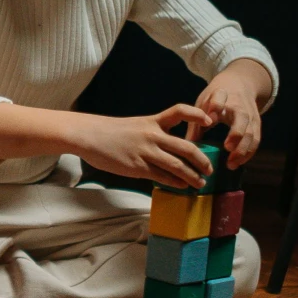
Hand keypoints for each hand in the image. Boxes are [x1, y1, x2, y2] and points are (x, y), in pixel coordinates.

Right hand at [70, 105, 215, 190]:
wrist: (88, 135)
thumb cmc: (110, 132)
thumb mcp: (135, 126)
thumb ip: (153, 134)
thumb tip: (170, 150)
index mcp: (153, 121)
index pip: (180, 112)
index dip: (197, 115)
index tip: (209, 122)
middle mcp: (153, 135)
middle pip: (187, 147)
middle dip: (202, 160)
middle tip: (210, 168)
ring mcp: (146, 152)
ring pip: (178, 165)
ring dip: (193, 175)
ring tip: (200, 182)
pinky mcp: (137, 167)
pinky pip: (162, 176)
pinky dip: (176, 182)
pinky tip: (182, 186)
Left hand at [191, 58, 272, 167]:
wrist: (239, 85)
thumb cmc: (215, 98)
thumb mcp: (203, 103)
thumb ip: (195, 123)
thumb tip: (185, 147)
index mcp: (221, 95)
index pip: (219, 98)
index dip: (216, 106)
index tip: (210, 119)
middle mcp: (238, 104)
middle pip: (241, 118)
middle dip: (236, 133)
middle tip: (227, 148)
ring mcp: (250, 114)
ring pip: (251, 132)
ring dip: (242, 149)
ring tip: (231, 164)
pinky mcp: (256, 123)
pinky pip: (256, 140)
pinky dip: (248, 152)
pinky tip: (238, 162)